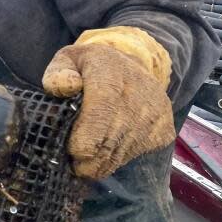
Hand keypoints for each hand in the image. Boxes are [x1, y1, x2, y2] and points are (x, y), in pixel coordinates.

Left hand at [42, 26, 175, 180]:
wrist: (133, 66)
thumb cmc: (91, 68)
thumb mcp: (69, 59)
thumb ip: (57, 74)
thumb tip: (66, 87)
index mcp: (110, 73)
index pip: (98, 119)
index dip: (79, 143)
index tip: (69, 149)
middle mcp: (138, 93)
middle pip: (108, 143)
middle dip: (85, 160)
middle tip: (73, 160)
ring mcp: (155, 114)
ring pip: (121, 155)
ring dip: (100, 161)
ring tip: (87, 156)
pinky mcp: (165, 130)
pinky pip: (135, 155)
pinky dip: (117, 158)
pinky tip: (108, 146)